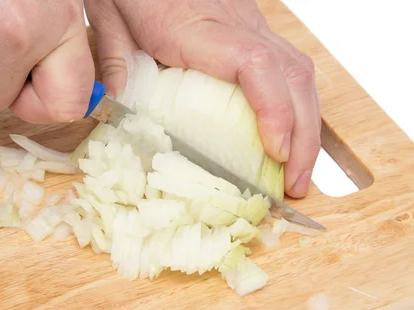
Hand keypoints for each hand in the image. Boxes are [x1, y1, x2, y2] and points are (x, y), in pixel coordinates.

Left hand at [85, 0, 320, 197]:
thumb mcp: (111, 16)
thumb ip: (116, 59)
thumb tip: (118, 104)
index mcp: (198, 28)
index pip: (255, 65)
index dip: (274, 109)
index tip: (276, 151)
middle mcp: (237, 25)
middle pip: (292, 75)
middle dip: (303, 135)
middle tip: (297, 184)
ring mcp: (250, 26)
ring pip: (298, 72)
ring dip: (306, 125)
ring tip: (299, 171)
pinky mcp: (251, 30)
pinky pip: (287, 68)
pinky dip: (294, 106)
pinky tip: (289, 135)